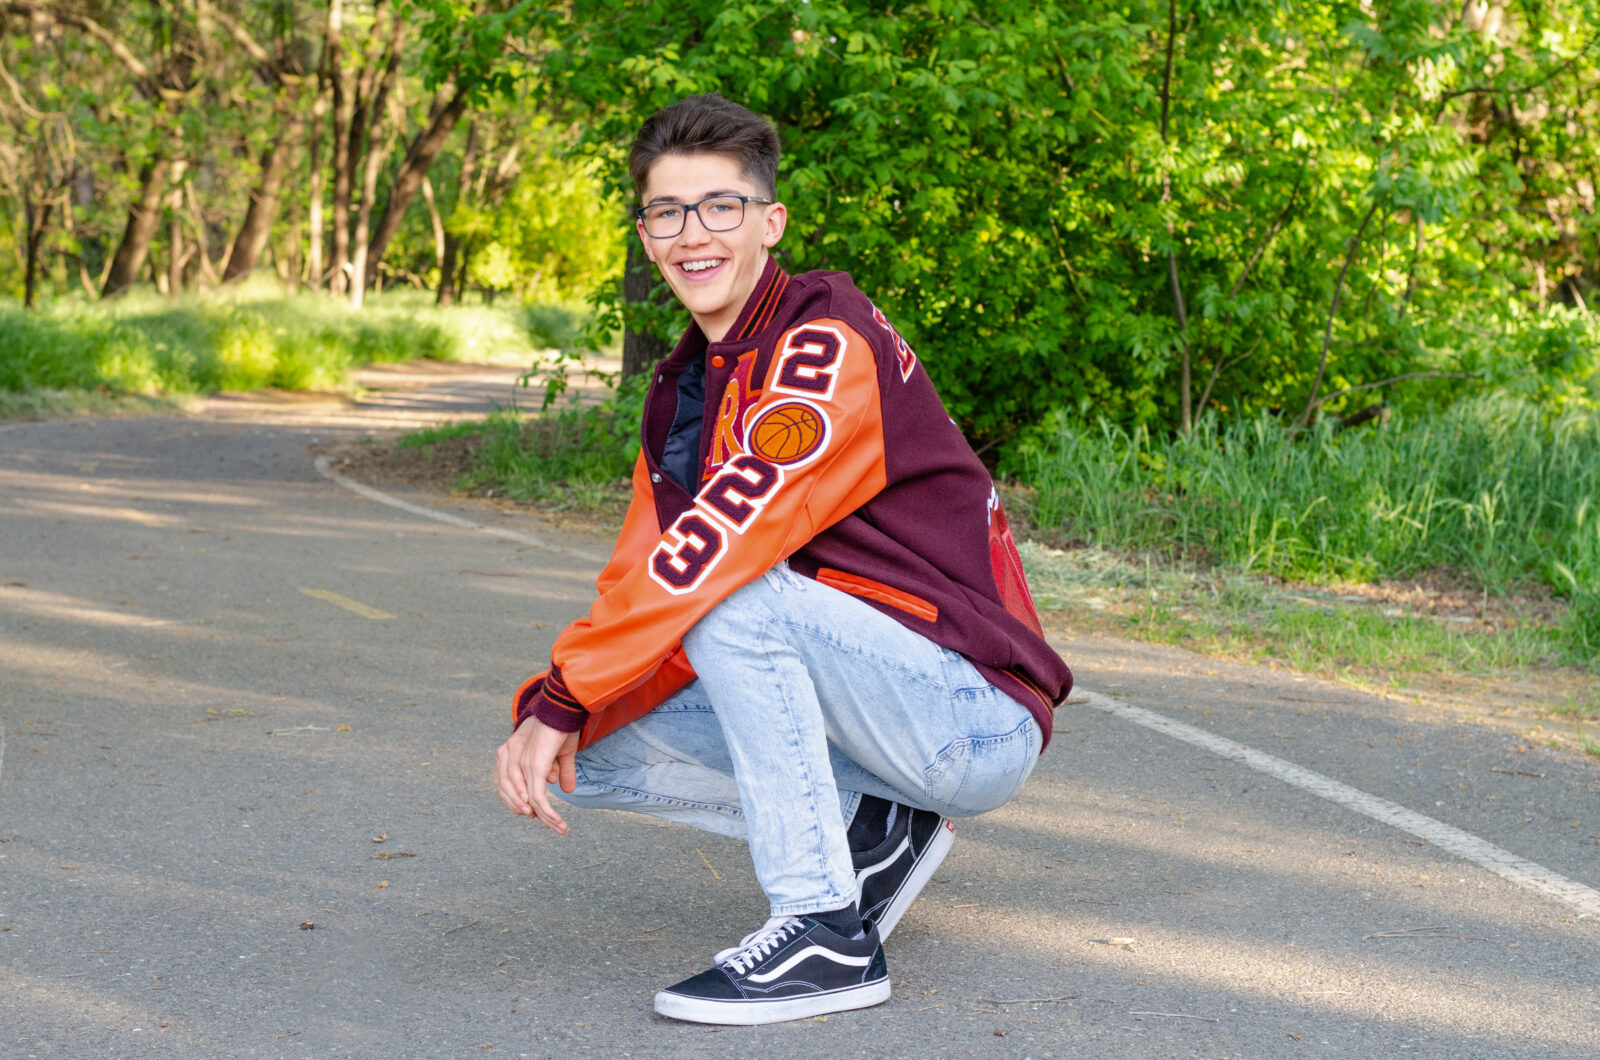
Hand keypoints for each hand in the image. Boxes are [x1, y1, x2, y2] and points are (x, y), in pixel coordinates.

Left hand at [495, 716, 580, 834]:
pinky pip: (539, 798)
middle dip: (540, 818)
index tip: (547, 820)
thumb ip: (564, 772)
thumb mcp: (564, 755)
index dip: (530, 809)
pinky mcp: (536, 768)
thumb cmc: (562, 729)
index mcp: (520, 763)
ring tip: (561, 828)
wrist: (562, 710)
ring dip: (547, 819)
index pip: (516, 794)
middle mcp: (518, 767)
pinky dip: (548, 813)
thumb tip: (567, 790)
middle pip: (521, 802)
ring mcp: (526, 768)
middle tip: (558, 829)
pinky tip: (556, 820)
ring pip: (532, 804)